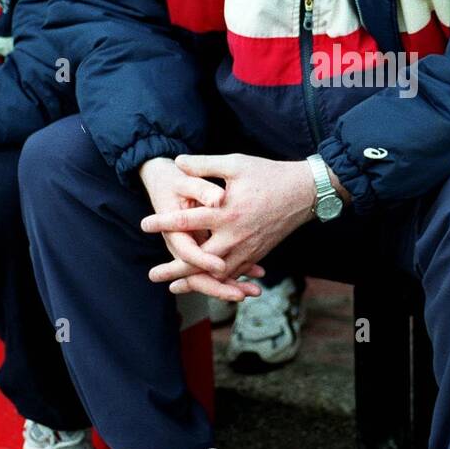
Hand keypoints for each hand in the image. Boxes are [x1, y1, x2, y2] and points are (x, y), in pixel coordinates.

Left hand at [140, 154, 318, 296]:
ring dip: (194, 281)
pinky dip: (218, 281)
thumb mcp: (236, 163)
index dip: (164, 222)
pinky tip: (205, 284)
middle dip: (175, 269)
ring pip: (216, 272)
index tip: (144, 224)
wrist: (305, 192)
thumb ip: (205, 165)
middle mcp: (235, 235)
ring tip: (174, 287)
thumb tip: (179, 161)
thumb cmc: (268, 174)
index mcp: (227, 211)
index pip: (188, 220)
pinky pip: (235, 272)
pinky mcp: (257, 253)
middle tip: (153, 275)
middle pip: (199, 259)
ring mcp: (248, 248)